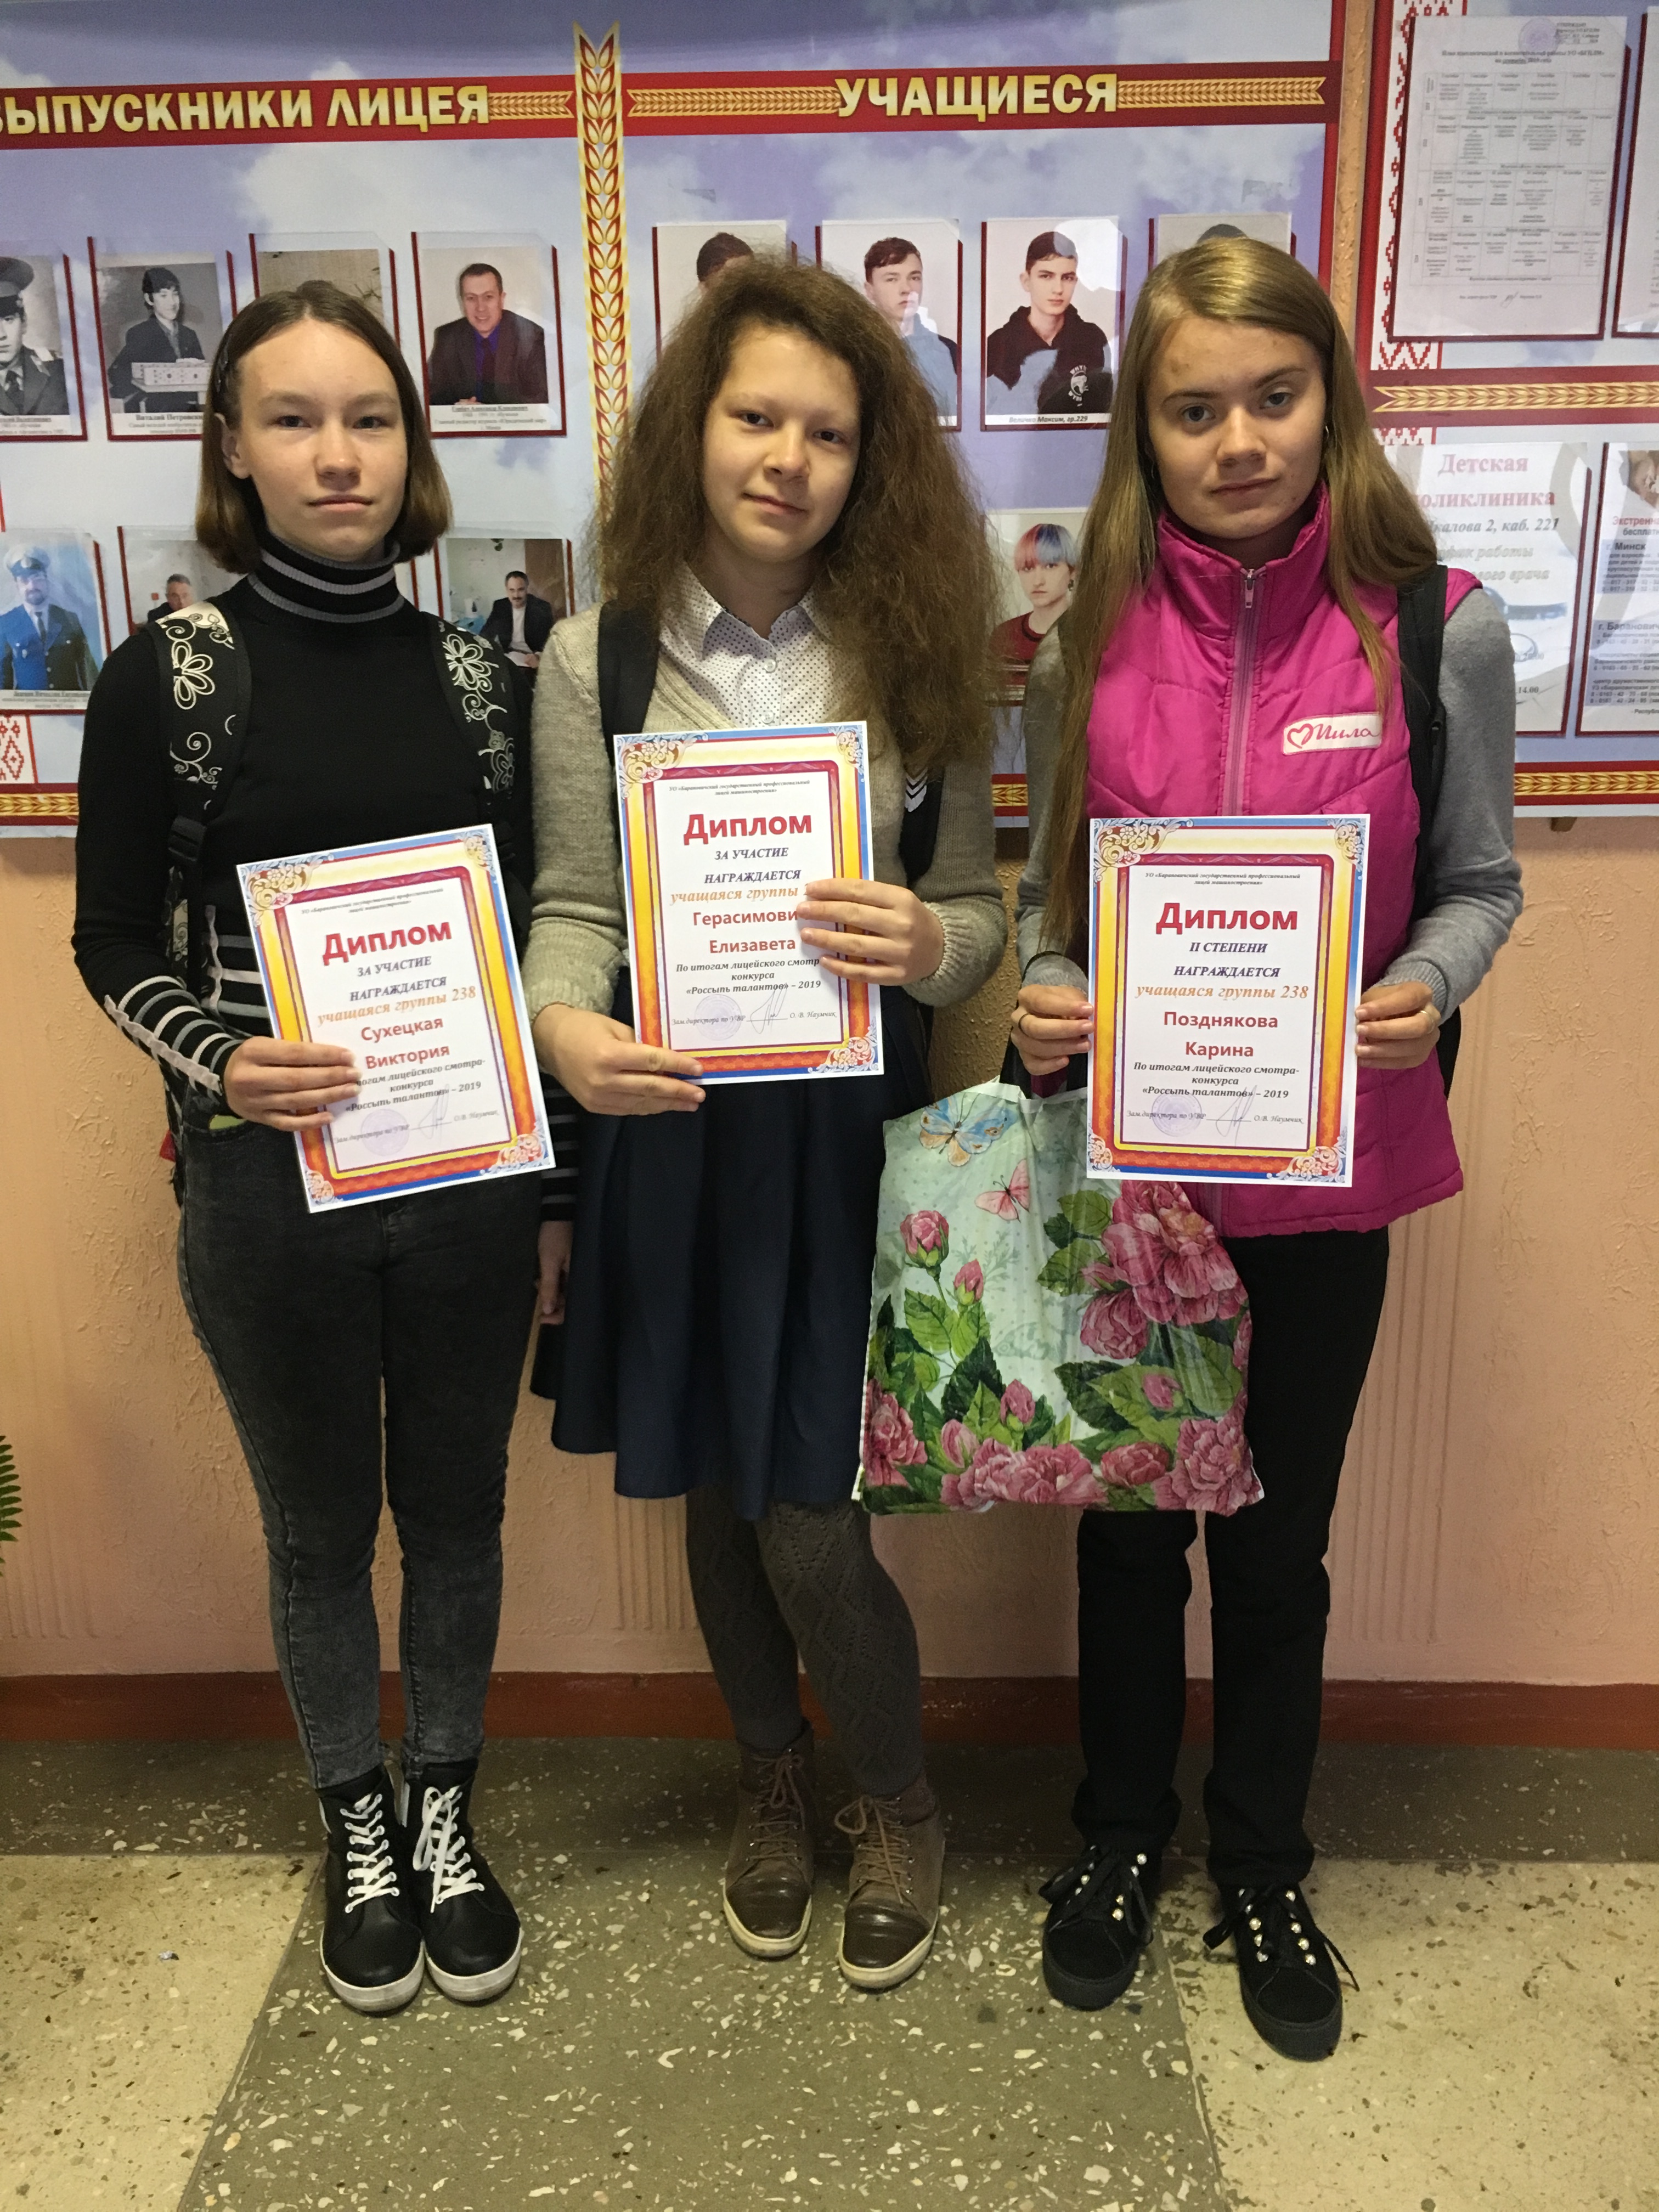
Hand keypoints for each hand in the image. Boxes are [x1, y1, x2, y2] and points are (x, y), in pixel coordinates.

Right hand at [222, 1036, 358, 1129]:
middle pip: (297, 1079)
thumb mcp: (266, 1045)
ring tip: (350, 1090)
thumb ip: (293, 1050)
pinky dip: (310, 1121)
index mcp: (254, 1052)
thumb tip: (333, 1057)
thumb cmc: (254, 1057)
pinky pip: (287, 1123)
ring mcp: (255, 1101)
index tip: (348, 1056)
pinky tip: (329, 1116)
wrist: (222, 1077)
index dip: (323, 1055)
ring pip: (296, 1101)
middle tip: (355, 1075)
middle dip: (330, 1077)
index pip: (295, 1053)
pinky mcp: (259, 1118)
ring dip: (327, 1096)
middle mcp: (252, 1078)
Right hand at [532, 1003, 704, 1115]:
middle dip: (679, 1091)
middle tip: (699, 1093)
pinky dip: (649, 1107)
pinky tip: (664, 1105)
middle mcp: (603, 1080)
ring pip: (642, 1103)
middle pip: (651, 1087)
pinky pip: (629, 1109)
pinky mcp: (595, 1106)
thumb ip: (641, 1045)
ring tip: (688, 1103)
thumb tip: (669, 1060)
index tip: (697, 1070)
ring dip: (668, 1104)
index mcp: (609, 1055)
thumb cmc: (583, 1028)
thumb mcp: (615, 1028)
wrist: (550, 1042)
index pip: (652, 1063)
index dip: (677, 1067)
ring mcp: (598, 1096)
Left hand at [538, 1219, 572, 1324]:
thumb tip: (547, 1311)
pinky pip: (564, 1281)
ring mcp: (577, 1270)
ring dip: (551, 1292)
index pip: (573, 1306)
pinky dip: (553, 1283)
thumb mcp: (549, 1261)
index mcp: (580, 1276)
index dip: (558, 1316)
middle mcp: (582, 1276)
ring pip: (566, 1291)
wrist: (559, 1211)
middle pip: (570, 1301)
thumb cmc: (555, 1235)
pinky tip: (543, 1277)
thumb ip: (549, 1286)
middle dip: (552, 1303)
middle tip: (536, 1298)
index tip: (541, 1318)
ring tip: (537, 1283)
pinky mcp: (572, 1264)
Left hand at [796, 878, 944, 986]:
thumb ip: (868, 896)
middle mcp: (902, 925)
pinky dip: (841, 966)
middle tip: (801, 910)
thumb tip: (827, 895)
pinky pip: (863, 972)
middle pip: (854, 916)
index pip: (860, 891)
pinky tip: (823, 959)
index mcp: (901, 900)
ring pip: (855, 945)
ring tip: (806, 934)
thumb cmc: (911, 919)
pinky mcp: (897, 975)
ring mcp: (900, 952)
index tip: (810, 889)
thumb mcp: (897, 900)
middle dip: (823, 911)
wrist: (941, 947)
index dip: (832, 889)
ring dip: (827, 938)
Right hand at [1011, 984, 1093, 1077]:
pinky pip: (1033, 1065)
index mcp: (1027, 997)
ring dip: (1063, 1047)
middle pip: (1034, 1028)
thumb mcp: (1070, 995)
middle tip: (1088, 1028)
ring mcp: (1019, 1039)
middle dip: (1064, 1030)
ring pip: (1035, 1047)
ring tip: (1085, 1045)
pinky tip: (1065, 1060)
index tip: (1088, 1009)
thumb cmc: (1062, 1003)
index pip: (1041, 1002)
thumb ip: (1076, 1003)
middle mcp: (1017, 1018)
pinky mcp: (1024, 1056)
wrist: (1054, 1015)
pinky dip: (1049, 1065)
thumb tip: (1084, 1016)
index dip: (1065, 1007)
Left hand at [1355, 979, 1440, 1069]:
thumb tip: (1357, 1021)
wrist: (1396, 1014)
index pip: (1408, 999)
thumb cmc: (1384, 1002)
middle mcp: (1432, 1016)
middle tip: (1360, 1030)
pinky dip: (1382, 1062)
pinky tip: (1364, 1060)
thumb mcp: (1376, 996)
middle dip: (1386, 1030)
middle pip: (1417, 1026)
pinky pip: (1404, 1062)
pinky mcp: (1421, 1055)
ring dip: (1382, 1050)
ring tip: (1359, 1049)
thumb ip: (1369, 1005)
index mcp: (1422, 994)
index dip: (1384, 1007)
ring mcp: (1429, 1038)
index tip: (1359, 1012)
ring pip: (1412, 1047)